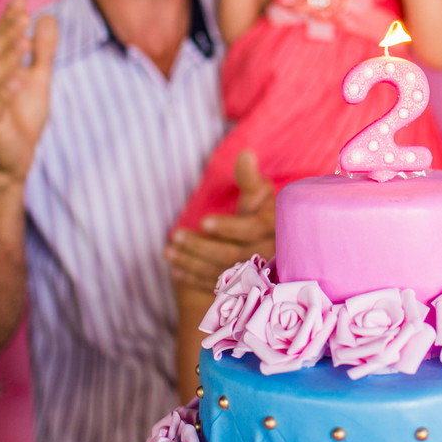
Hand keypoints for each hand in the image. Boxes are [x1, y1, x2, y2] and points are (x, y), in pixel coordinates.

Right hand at [0, 0, 56, 183]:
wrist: (15, 157)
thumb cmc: (23, 116)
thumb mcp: (39, 78)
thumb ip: (43, 50)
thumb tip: (47, 16)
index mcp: (0, 70)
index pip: (2, 39)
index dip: (9, 19)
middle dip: (7, 33)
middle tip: (22, 14)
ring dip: (7, 57)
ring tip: (24, 41)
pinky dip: (5, 92)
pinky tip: (18, 79)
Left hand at [166, 150, 276, 292]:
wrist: (272, 244)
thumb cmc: (262, 210)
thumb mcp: (259, 192)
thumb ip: (249, 177)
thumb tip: (245, 154)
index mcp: (274, 227)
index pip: (251, 230)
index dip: (227, 227)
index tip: (203, 221)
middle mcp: (267, 254)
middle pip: (231, 255)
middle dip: (199, 246)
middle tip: (174, 235)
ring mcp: (254, 274)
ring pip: (220, 271)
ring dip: (190, 262)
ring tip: (167, 251)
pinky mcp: (241, 287)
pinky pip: (216, 287)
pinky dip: (194, 279)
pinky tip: (176, 270)